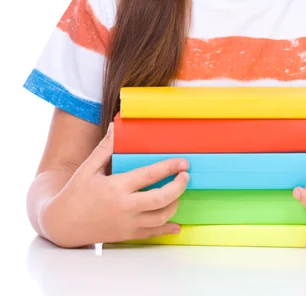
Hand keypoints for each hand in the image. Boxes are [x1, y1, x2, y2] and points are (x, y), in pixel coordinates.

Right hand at [41, 122, 189, 247]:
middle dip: (179, 187)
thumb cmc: (75, 194)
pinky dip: (167, 228)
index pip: (150, 176)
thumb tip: (115, 126)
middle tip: (186, 176)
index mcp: (117, 187)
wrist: (62, 225)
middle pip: (162, 199)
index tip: (183, 162)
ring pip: (161, 218)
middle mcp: (125, 207)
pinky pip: (152, 234)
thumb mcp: (88, 168)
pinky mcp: (127, 235)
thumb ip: (105, 148)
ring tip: (178, 192)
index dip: (170, 168)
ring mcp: (127, 224)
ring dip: (175, 204)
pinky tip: (175, 224)